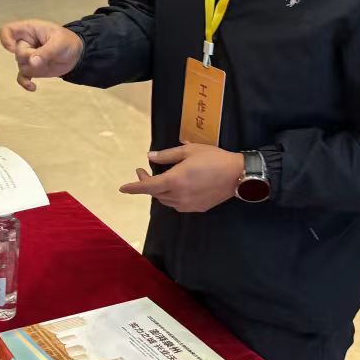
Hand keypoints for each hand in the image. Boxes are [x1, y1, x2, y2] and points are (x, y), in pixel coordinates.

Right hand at [0, 19, 83, 90]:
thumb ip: (46, 52)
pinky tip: (33, 87)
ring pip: (21, 66)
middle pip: (16, 52)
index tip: (13, 48)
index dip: (6, 39)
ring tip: (48, 64)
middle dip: (29, 57)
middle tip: (46, 56)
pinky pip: (22, 77)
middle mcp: (25, 43)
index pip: (7, 30)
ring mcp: (28, 57)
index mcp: (29, 30)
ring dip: (33, 69)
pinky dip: (25, 83)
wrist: (77, 55)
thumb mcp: (59, 43)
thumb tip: (32, 63)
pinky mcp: (32, 69)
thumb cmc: (68, 41)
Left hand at [118, 144, 243, 212]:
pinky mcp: (197, 208)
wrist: (237, 175)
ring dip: (159, 191)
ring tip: (160, 178)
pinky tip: (176, 187)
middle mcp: (179, 195)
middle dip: (146, 183)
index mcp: (175, 180)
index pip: (147, 186)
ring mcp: (188, 204)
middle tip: (145, 171)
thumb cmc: (213, 158)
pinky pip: (177, 204)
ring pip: (165, 200)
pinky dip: (171, 197)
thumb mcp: (188, 151)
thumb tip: (150, 156)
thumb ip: (167, 155)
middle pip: (155, 193)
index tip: (122, 188)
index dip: (133, 187)